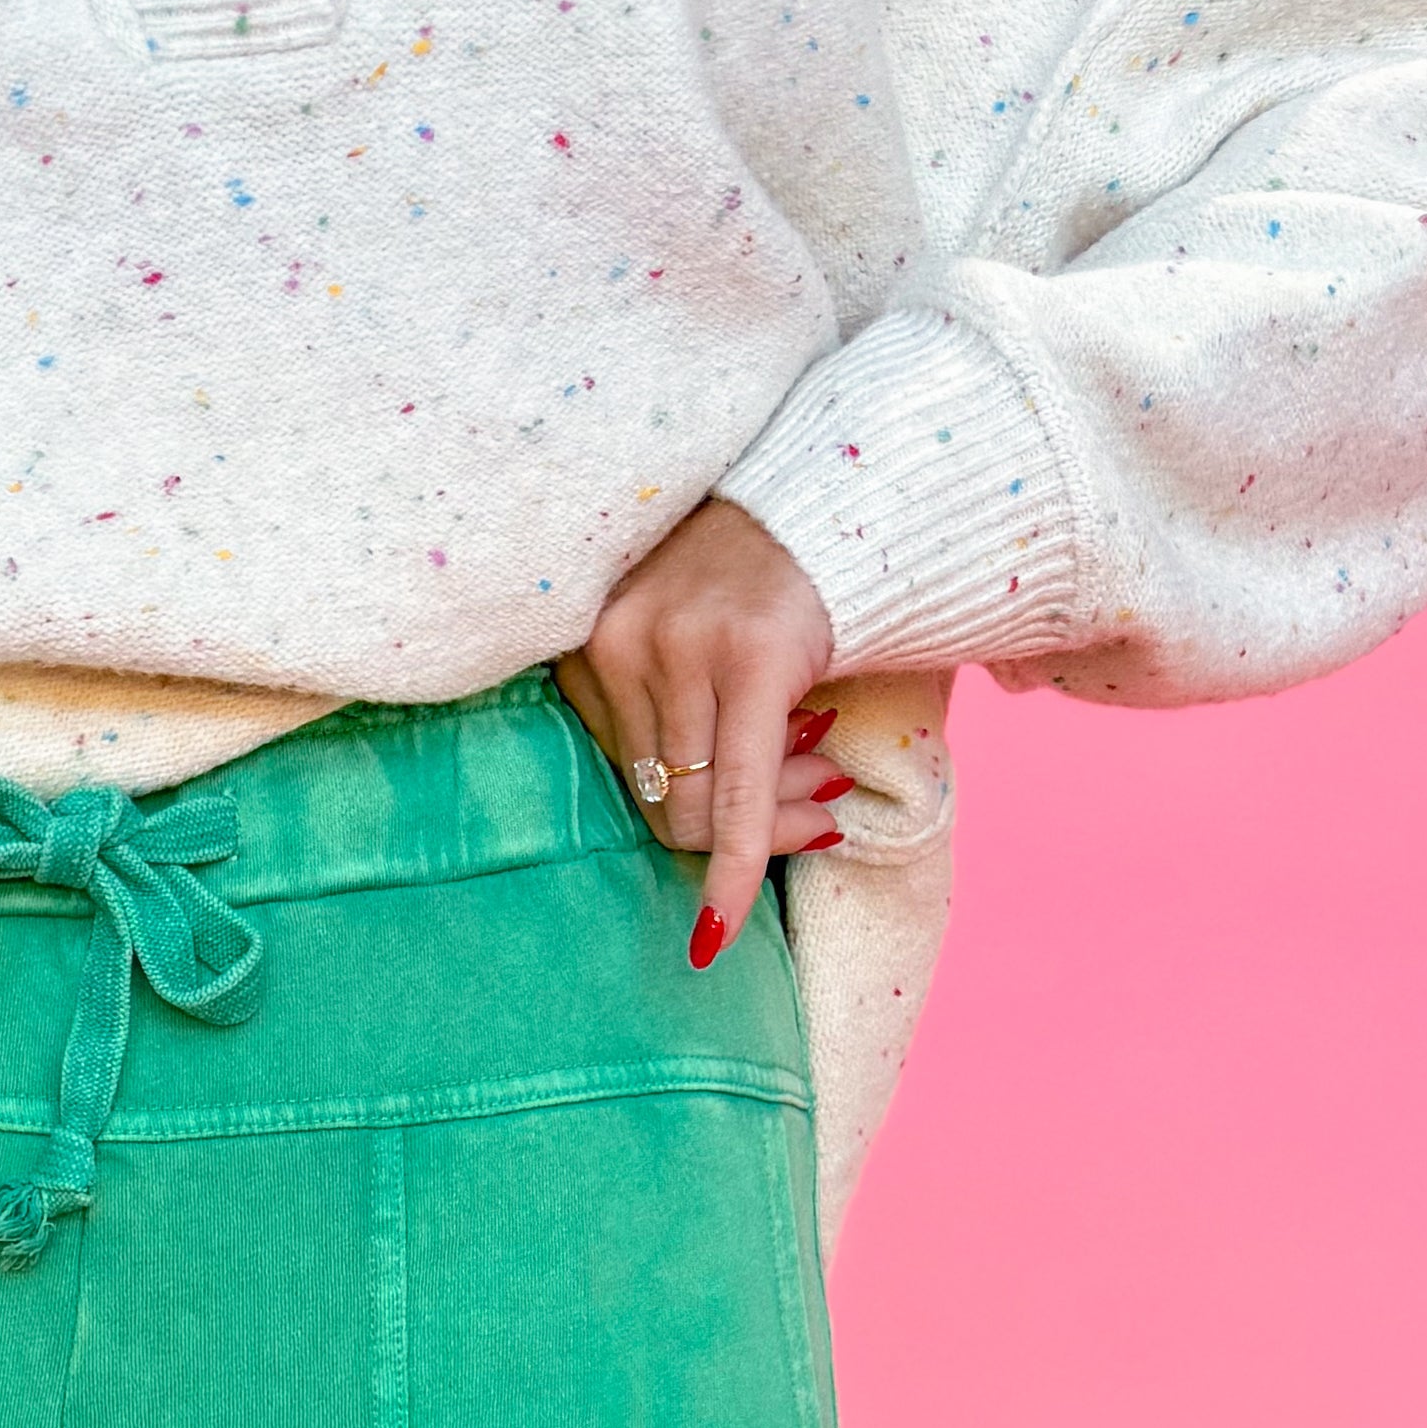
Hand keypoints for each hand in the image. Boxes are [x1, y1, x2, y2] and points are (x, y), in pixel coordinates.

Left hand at [557, 497, 843, 974]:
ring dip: (777, 824)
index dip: (696, 814)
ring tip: (828, 784)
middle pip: (664, 804)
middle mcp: (621, 643)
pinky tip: (720, 933)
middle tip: (815, 803)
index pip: (627, 778)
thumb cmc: (760, 583)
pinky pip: (736, 801)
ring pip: (702, 812)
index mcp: (594, 644)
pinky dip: (735, 874)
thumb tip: (682, 834)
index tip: (762, 801)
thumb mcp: (685, 640)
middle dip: (742, 830)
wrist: (832, 494)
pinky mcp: (744, 659)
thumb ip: (663, 717)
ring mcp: (679, 648)